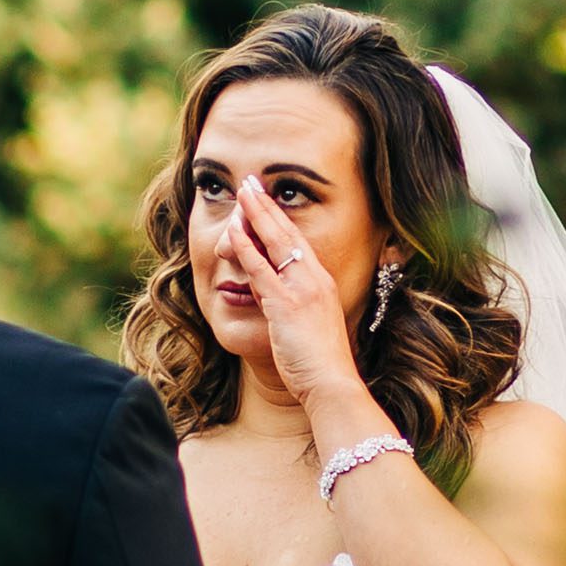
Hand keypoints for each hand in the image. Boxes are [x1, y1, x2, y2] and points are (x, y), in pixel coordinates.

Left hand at [223, 176, 371, 409]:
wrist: (331, 382)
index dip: (281, 219)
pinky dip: (247, 246)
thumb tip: (266, 293)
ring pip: (275, 242)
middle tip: (252, 182)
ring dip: (256, 215)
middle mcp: (314, 279)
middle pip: (288, 233)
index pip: (298, 242)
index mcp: (322, 284)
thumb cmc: (319, 363)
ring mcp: (301, 289)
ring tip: (242, 192)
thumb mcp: (304, 327)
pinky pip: (261, 268)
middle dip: (268, 206)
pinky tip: (234, 230)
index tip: (266, 200)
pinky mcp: (286, 304)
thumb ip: (287, 305)